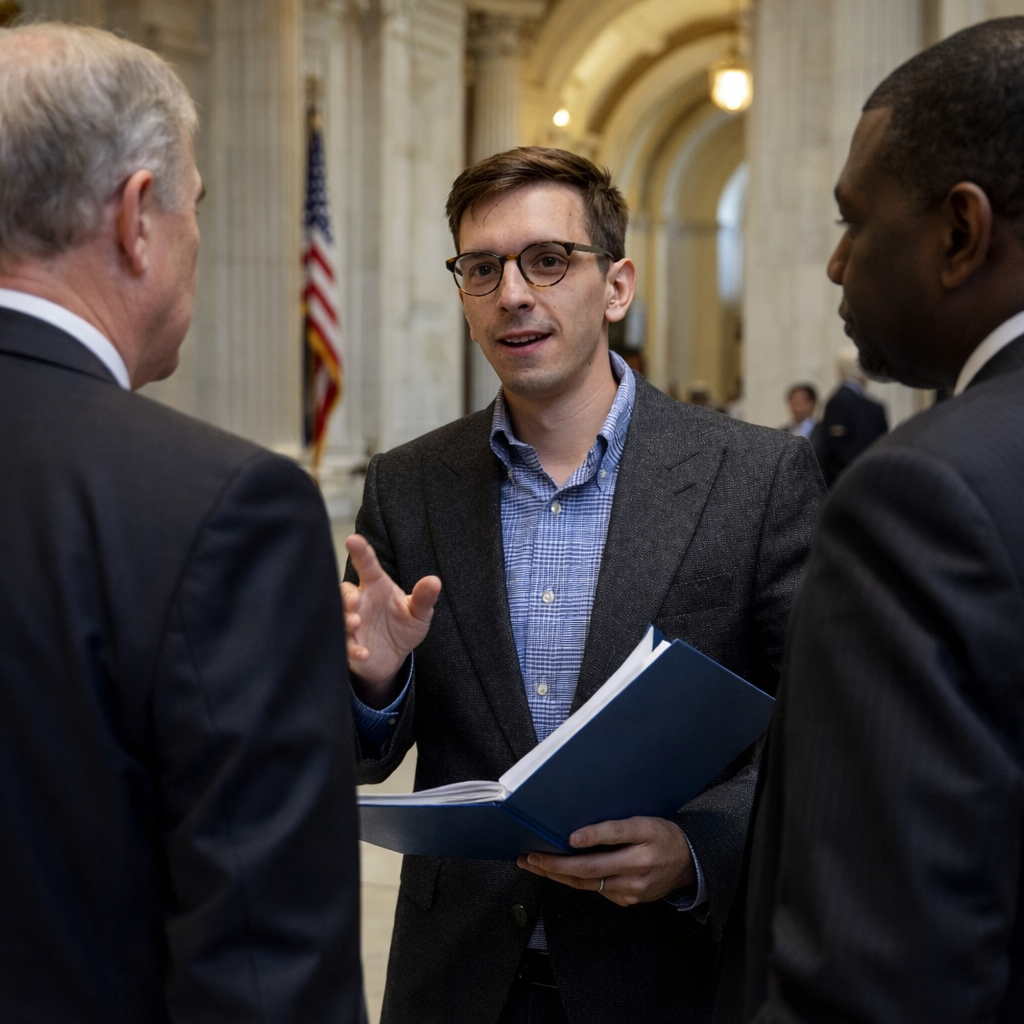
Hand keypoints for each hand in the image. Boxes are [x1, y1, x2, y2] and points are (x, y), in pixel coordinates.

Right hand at [341, 534, 440, 703]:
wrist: (394, 656)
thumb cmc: (404, 626)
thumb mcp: (419, 613)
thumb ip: (424, 597)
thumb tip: (434, 581)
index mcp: (376, 587)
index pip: (367, 565)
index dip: (360, 552)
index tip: (353, 539)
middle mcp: (360, 602)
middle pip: (345, 592)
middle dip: (346, 595)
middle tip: (354, 601)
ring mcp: (352, 623)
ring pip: (339, 617)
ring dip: (346, 620)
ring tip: (356, 624)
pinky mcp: (349, 645)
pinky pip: (345, 646)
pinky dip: (353, 650)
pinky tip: (364, 653)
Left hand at [516, 816, 695, 906]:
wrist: (688, 864)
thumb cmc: (662, 836)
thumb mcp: (645, 821)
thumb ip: (617, 827)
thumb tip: (581, 832)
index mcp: (644, 840)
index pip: (615, 835)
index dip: (592, 836)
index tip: (569, 837)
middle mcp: (637, 868)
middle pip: (591, 869)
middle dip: (556, 865)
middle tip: (531, 858)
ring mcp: (632, 889)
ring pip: (588, 884)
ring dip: (557, 875)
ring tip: (535, 865)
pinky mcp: (628, 900)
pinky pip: (597, 890)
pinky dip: (576, 881)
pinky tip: (558, 873)